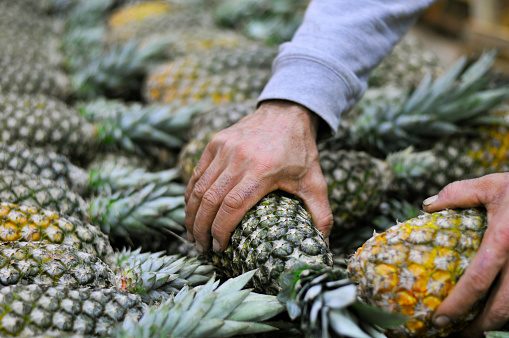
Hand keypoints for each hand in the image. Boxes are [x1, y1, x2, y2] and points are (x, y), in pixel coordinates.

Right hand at [184, 100, 332, 252]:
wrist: (287, 112)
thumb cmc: (301, 152)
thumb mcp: (316, 183)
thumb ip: (322, 214)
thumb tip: (323, 245)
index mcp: (263, 171)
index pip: (232, 206)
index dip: (221, 230)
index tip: (219, 248)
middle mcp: (239, 158)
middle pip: (210, 200)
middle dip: (202, 229)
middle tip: (202, 247)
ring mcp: (224, 148)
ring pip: (199, 187)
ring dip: (192, 214)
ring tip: (193, 235)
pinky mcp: (215, 142)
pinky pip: (197, 173)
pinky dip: (191, 194)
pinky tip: (192, 210)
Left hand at [422, 173, 508, 336]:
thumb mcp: (491, 184)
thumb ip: (457, 193)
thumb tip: (427, 206)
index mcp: (504, 237)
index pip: (478, 278)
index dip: (459, 303)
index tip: (440, 317)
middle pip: (503, 306)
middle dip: (479, 327)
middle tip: (458, 334)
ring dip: (497, 323)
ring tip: (475, 328)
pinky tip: (495, 311)